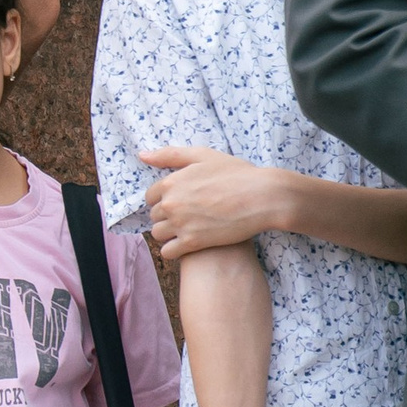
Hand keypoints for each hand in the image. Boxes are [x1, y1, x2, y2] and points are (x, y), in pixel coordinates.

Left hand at [140, 147, 288, 259]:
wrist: (263, 197)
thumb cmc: (237, 174)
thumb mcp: (204, 156)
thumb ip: (171, 155)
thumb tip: (142, 155)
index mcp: (171, 182)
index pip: (151, 196)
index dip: (165, 198)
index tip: (182, 201)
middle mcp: (171, 204)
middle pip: (154, 216)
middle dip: (167, 216)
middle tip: (189, 216)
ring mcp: (180, 224)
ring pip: (158, 235)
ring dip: (169, 234)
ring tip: (188, 230)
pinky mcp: (192, 243)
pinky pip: (168, 252)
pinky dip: (174, 250)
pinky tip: (189, 244)